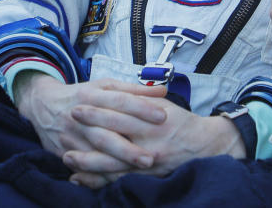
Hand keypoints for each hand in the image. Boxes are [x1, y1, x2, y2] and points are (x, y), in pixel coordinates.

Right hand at [14, 74, 167, 176]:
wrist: (43, 105)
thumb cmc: (83, 95)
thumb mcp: (105, 85)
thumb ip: (134, 89)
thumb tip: (163, 92)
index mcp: (92, 95)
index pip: (120, 101)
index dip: (142, 108)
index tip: (163, 116)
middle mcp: (80, 117)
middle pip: (105, 133)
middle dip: (128, 147)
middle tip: (151, 157)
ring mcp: (71, 136)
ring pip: (95, 154)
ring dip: (117, 164)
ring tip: (140, 170)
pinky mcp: (64, 152)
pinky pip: (85, 167)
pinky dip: (102, 174)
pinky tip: (119, 179)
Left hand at [67, 97, 243, 187]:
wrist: (205, 145)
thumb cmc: (182, 122)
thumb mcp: (164, 105)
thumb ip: (141, 99)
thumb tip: (117, 91)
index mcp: (153, 119)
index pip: (120, 112)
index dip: (98, 109)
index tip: (79, 104)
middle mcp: (150, 141)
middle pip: (113, 137)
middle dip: (88, 131)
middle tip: (66, 127)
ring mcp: (147, 162)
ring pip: (112, 164)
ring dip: (87, 161)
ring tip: (67, 157)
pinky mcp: (146, 177)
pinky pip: (118, 180)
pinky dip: (97, 180)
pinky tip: (80, 178)